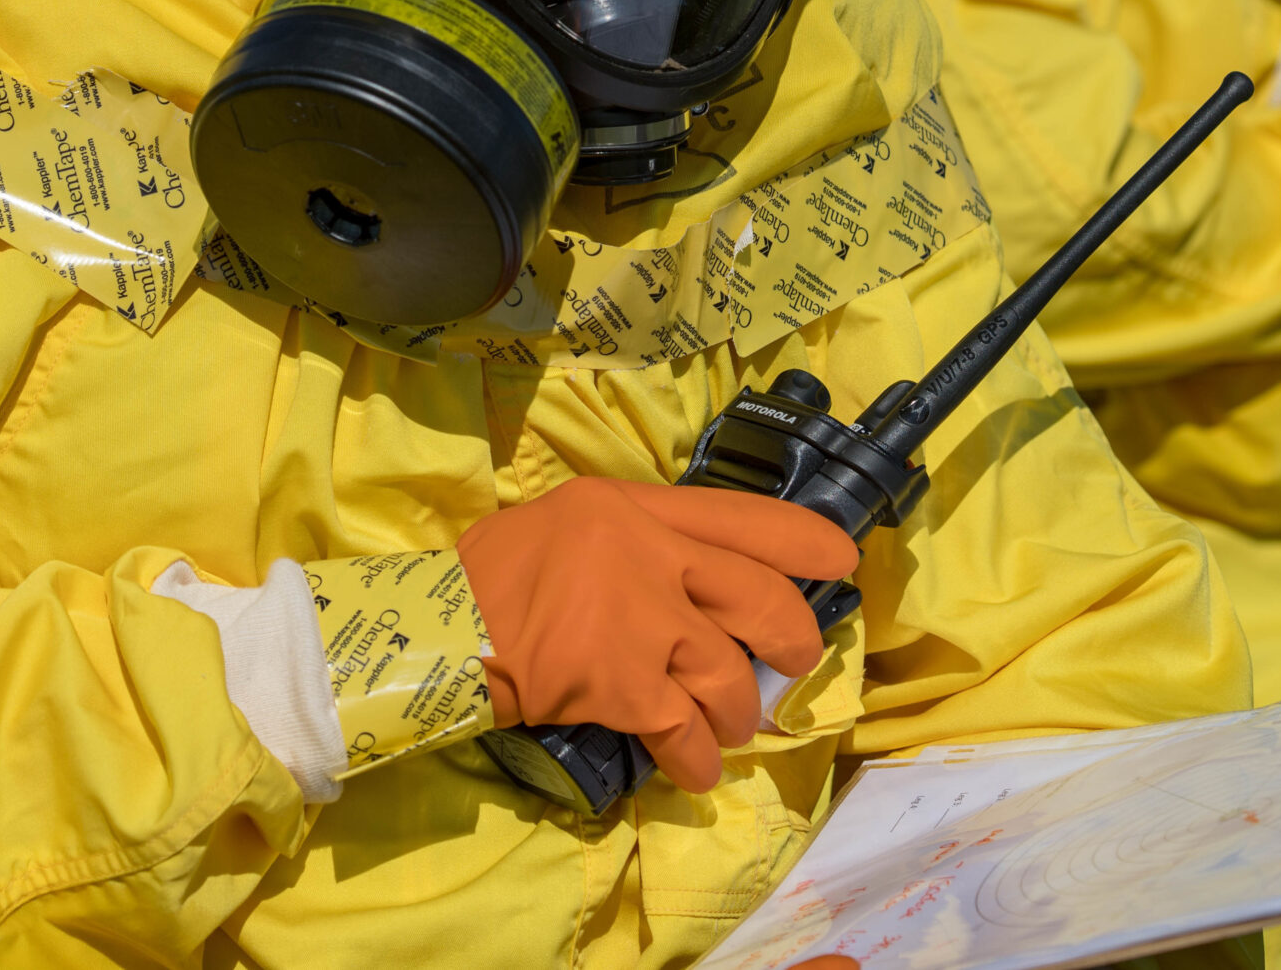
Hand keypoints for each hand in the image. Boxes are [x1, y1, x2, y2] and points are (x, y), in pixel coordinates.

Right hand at [455, 478, 856, 791]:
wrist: (438, 630)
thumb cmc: (490, 577)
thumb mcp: (568, 523)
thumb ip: (632, 539)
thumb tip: (692, 576)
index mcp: (633, 507)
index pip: (741, 516)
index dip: (803, 539)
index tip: (841, 558)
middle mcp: (648, 554)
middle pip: (760, 598)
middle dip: (792, 640)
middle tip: (793, 662)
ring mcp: (641, 620)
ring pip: (730, 676)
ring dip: (735, 713)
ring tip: (724, 727)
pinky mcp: (625, 684)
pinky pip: (686, 732)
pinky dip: (698, 760)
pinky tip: (693, 772)